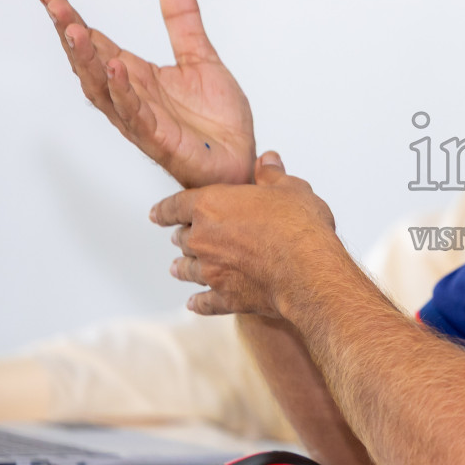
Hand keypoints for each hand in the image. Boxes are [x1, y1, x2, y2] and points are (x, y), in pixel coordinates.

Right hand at [39, 0, 255, 187]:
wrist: (240, 159)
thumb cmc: (217, 121)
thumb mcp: (201, 58)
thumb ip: (184, 21)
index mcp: (137, 77)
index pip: (96, 44)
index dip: (71, 20)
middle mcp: (131, 97)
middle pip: (90, 64)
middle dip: (70, 36)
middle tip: (54, 7)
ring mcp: (142, 120)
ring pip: (104, 90)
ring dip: (87, 62)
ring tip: (75, 32)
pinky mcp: (159, 140)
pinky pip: (136, 116)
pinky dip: (124, 93)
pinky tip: (117, 69)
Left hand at [154, 152, 342, 316]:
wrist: (307, 271)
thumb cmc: (298, 228)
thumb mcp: (290, 189)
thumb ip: (272, 175)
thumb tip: (267, 161)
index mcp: (212, 206)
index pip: (175, 205)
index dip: (164, 209)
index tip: (157, 214)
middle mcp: (203, 240)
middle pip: (182, 239)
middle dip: (182, 237)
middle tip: (181, 238)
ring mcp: (212, 272)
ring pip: (187, 270)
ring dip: (183, 268)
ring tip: (179, 269)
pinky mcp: (225, 298)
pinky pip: (204, 302)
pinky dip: (198, 302)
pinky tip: (194, 303)